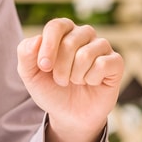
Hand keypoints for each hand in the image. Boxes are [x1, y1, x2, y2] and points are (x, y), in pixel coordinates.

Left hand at [17, 18, 123, 141]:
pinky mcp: (115, 61)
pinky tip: (92, 82)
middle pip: (70, 42)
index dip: (49, 46)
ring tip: (76, 81)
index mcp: (63, 32)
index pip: (56, 26)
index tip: (44, 67)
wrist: (70, 115)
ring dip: (75, 76)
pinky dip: (92, 79)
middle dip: (60, 68)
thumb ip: (25, 54)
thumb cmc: (51, 90)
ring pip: (86, 54)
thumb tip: (37, 39)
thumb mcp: (30, 75)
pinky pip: (102, 64)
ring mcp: (101, 46)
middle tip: (61, 80)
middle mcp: (84, 34)